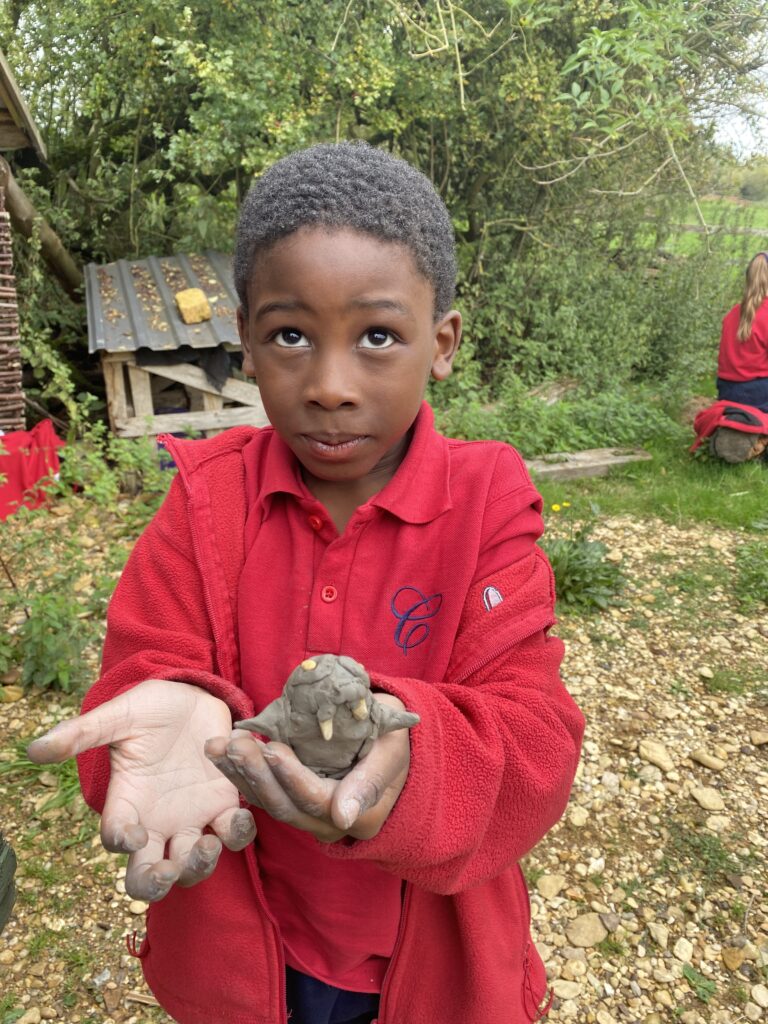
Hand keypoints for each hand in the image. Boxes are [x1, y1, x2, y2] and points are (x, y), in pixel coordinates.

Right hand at [27, 680, 255, 900]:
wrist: (195, 695)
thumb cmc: (151, 707)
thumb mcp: (119, 715)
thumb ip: (83, 732)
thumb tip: (34, 749)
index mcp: (128, 802)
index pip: (115, 838)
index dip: (121, 843)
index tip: (132, 833)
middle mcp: (158, 820)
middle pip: (150, 876)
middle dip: (158, 883)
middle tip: (169, 869)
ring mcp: (193, 817)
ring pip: (194, 866)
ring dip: (200, 865)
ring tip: (207, 843)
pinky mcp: (225, 804)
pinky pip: (234, 834)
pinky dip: (238, 832)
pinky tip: (239, 814)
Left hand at [205, 694, 410, 842]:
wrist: (392, 744)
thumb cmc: (394, 740)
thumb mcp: (392, 751)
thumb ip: (370, 781)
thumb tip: (342, 816)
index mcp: (357, 815)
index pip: (316, 799)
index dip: (291, 776)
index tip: (271, 747)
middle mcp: (329, 824)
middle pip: (286, 806)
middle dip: (257, 774)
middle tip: (236, 744)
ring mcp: (310, 816)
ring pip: (269, 802)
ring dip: (241, 774)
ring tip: (219, 746)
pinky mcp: (295, 802)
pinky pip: (265, 794)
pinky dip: (243, 773)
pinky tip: (223, 753)